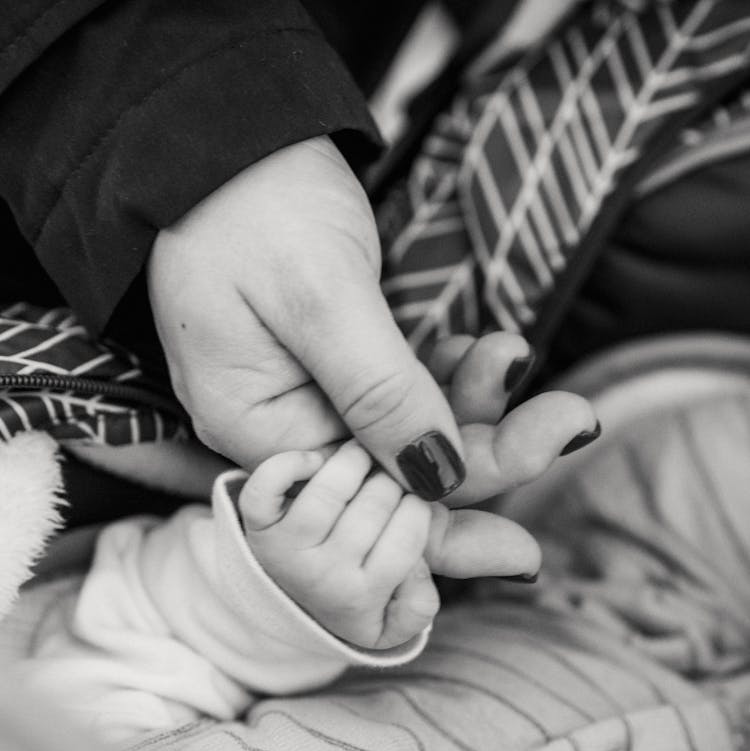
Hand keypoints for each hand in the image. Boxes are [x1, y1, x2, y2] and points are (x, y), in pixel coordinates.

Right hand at [148, 137, 598, 506]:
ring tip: (515, 352)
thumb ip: (380, 393)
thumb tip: (441, 480)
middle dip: (485, 451)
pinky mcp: (330, 362)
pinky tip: (487, 349)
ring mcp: (304, 395)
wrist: (218, 133)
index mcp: (256, 431)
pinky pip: (399, 390)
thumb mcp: (320, 298)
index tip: (526, 549)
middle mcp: (280, 428)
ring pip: (406, 431)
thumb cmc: (252, 205)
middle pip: (395, 475)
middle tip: (571, 420)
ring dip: (472, 401)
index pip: (364, 506)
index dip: (447, 524)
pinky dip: (446, 374)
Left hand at [240, 442, 438, 648]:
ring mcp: (287, 552)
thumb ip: (422, 598)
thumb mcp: (401, 615)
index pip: (410, 532)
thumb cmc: (359, 594)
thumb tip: (416, 565)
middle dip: (392, 480)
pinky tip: (313, 462)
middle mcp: (324, 579)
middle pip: (376, 503)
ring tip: (364, 460)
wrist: (293, 607)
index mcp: (363, 599)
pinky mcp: (258, 527)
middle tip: (389, 482)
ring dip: (354, 460)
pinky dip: (288, 464)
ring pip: (328, 491)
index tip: (413, 502)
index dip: (420, 505)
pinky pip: (266, 487)